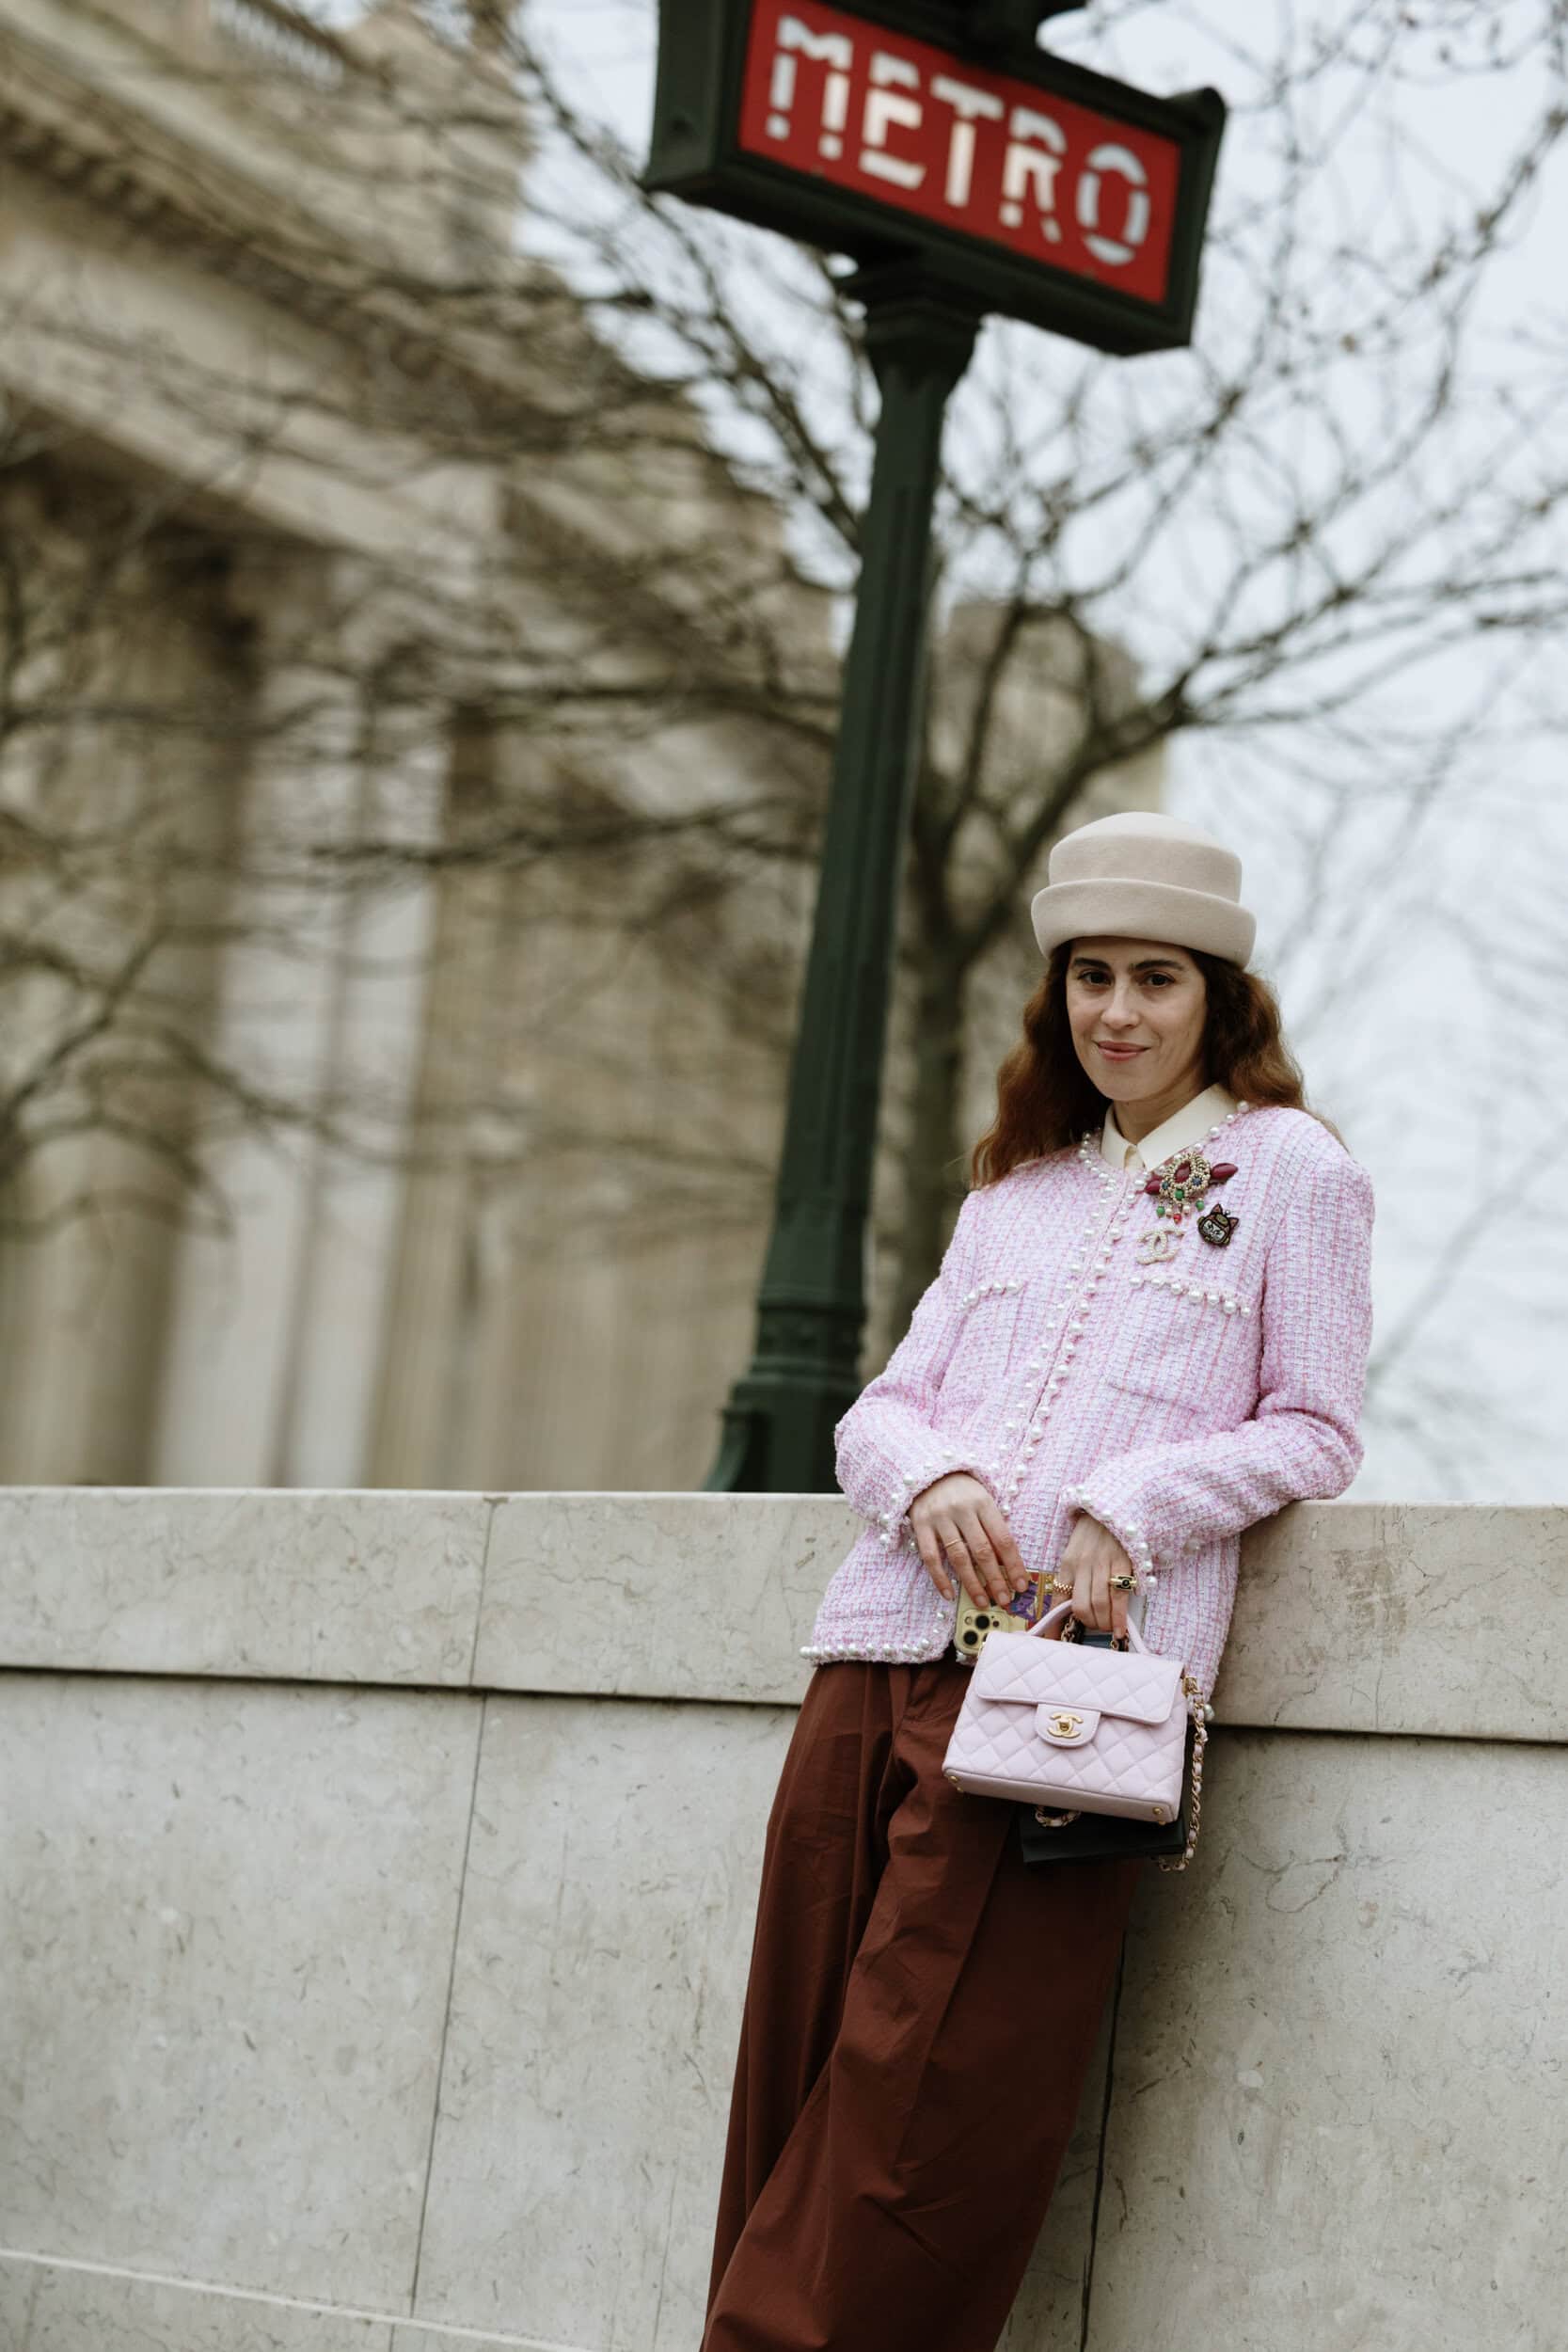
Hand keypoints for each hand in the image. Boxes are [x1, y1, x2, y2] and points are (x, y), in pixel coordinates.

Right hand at [909, 1473, 1029, 1609]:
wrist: (930, 1473)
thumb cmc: (963, 1492)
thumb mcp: (983, 1501)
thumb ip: (993, 1528)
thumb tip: (1007, 1565)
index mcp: (983, 1503)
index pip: (1003, 1539)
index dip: (1013, 1564)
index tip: (1021, 1585)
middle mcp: (962, 1509)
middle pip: (982, 1551)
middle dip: (995, 1579)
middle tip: (1004, 1600)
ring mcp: (940, 1518)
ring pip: (958, 1557)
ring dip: (971, 1583)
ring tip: (981, 1601)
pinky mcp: (921, 1525)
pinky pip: (931, 1557)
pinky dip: (940, 1578)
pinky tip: (949, 1594)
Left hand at [1043, 1509, 1136, 1640]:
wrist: (1113, 1507)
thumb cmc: (1093, 1534)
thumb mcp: (1075, 1552)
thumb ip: (1072, 1578)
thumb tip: (1066, 1608)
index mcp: (1067, 1563)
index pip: (1057, 1599)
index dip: (1054, 1624)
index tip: (1052, 1641)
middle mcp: (1082, 1565)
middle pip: (1080, 1606)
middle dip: (1087, 1623)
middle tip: (1094, 1627)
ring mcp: (1102, 1565)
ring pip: (1099, 1604)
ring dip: (1103, 1623)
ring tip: (1107, 1627)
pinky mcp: (1122, 1564)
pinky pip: (1119, 1597)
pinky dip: (1119, 1617)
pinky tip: (1119, 1630)